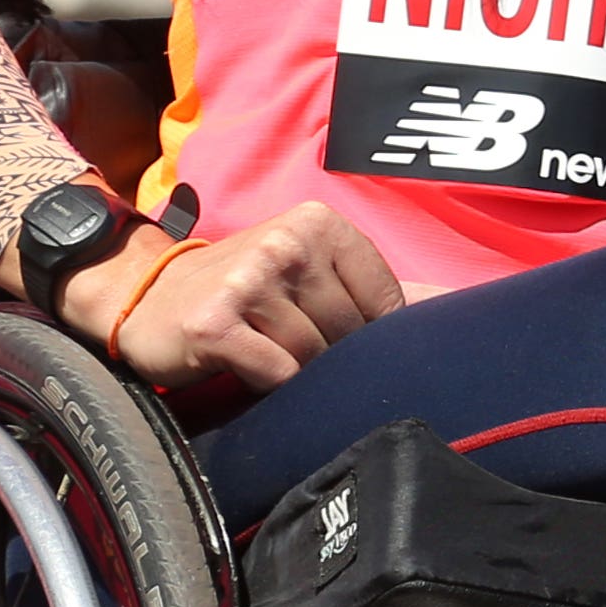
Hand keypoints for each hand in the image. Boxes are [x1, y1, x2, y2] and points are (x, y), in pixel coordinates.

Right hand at [79, 201, 404, 394]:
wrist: (149, 300)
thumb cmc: (246, 293)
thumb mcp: (310, 273)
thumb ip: (375, 289)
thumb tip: (456, 307)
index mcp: (320, 225)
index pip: (385, 302)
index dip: (367, 337)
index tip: (335, 337)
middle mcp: (287, 242)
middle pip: (349, 332)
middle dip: (328, 355)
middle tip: (289, 346)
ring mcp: (250, 278)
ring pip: (312, 356)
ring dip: (292, 369)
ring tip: (264, 351)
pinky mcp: (216, 321)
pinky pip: (274, 373)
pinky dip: (265, 382)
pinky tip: (244, 364)